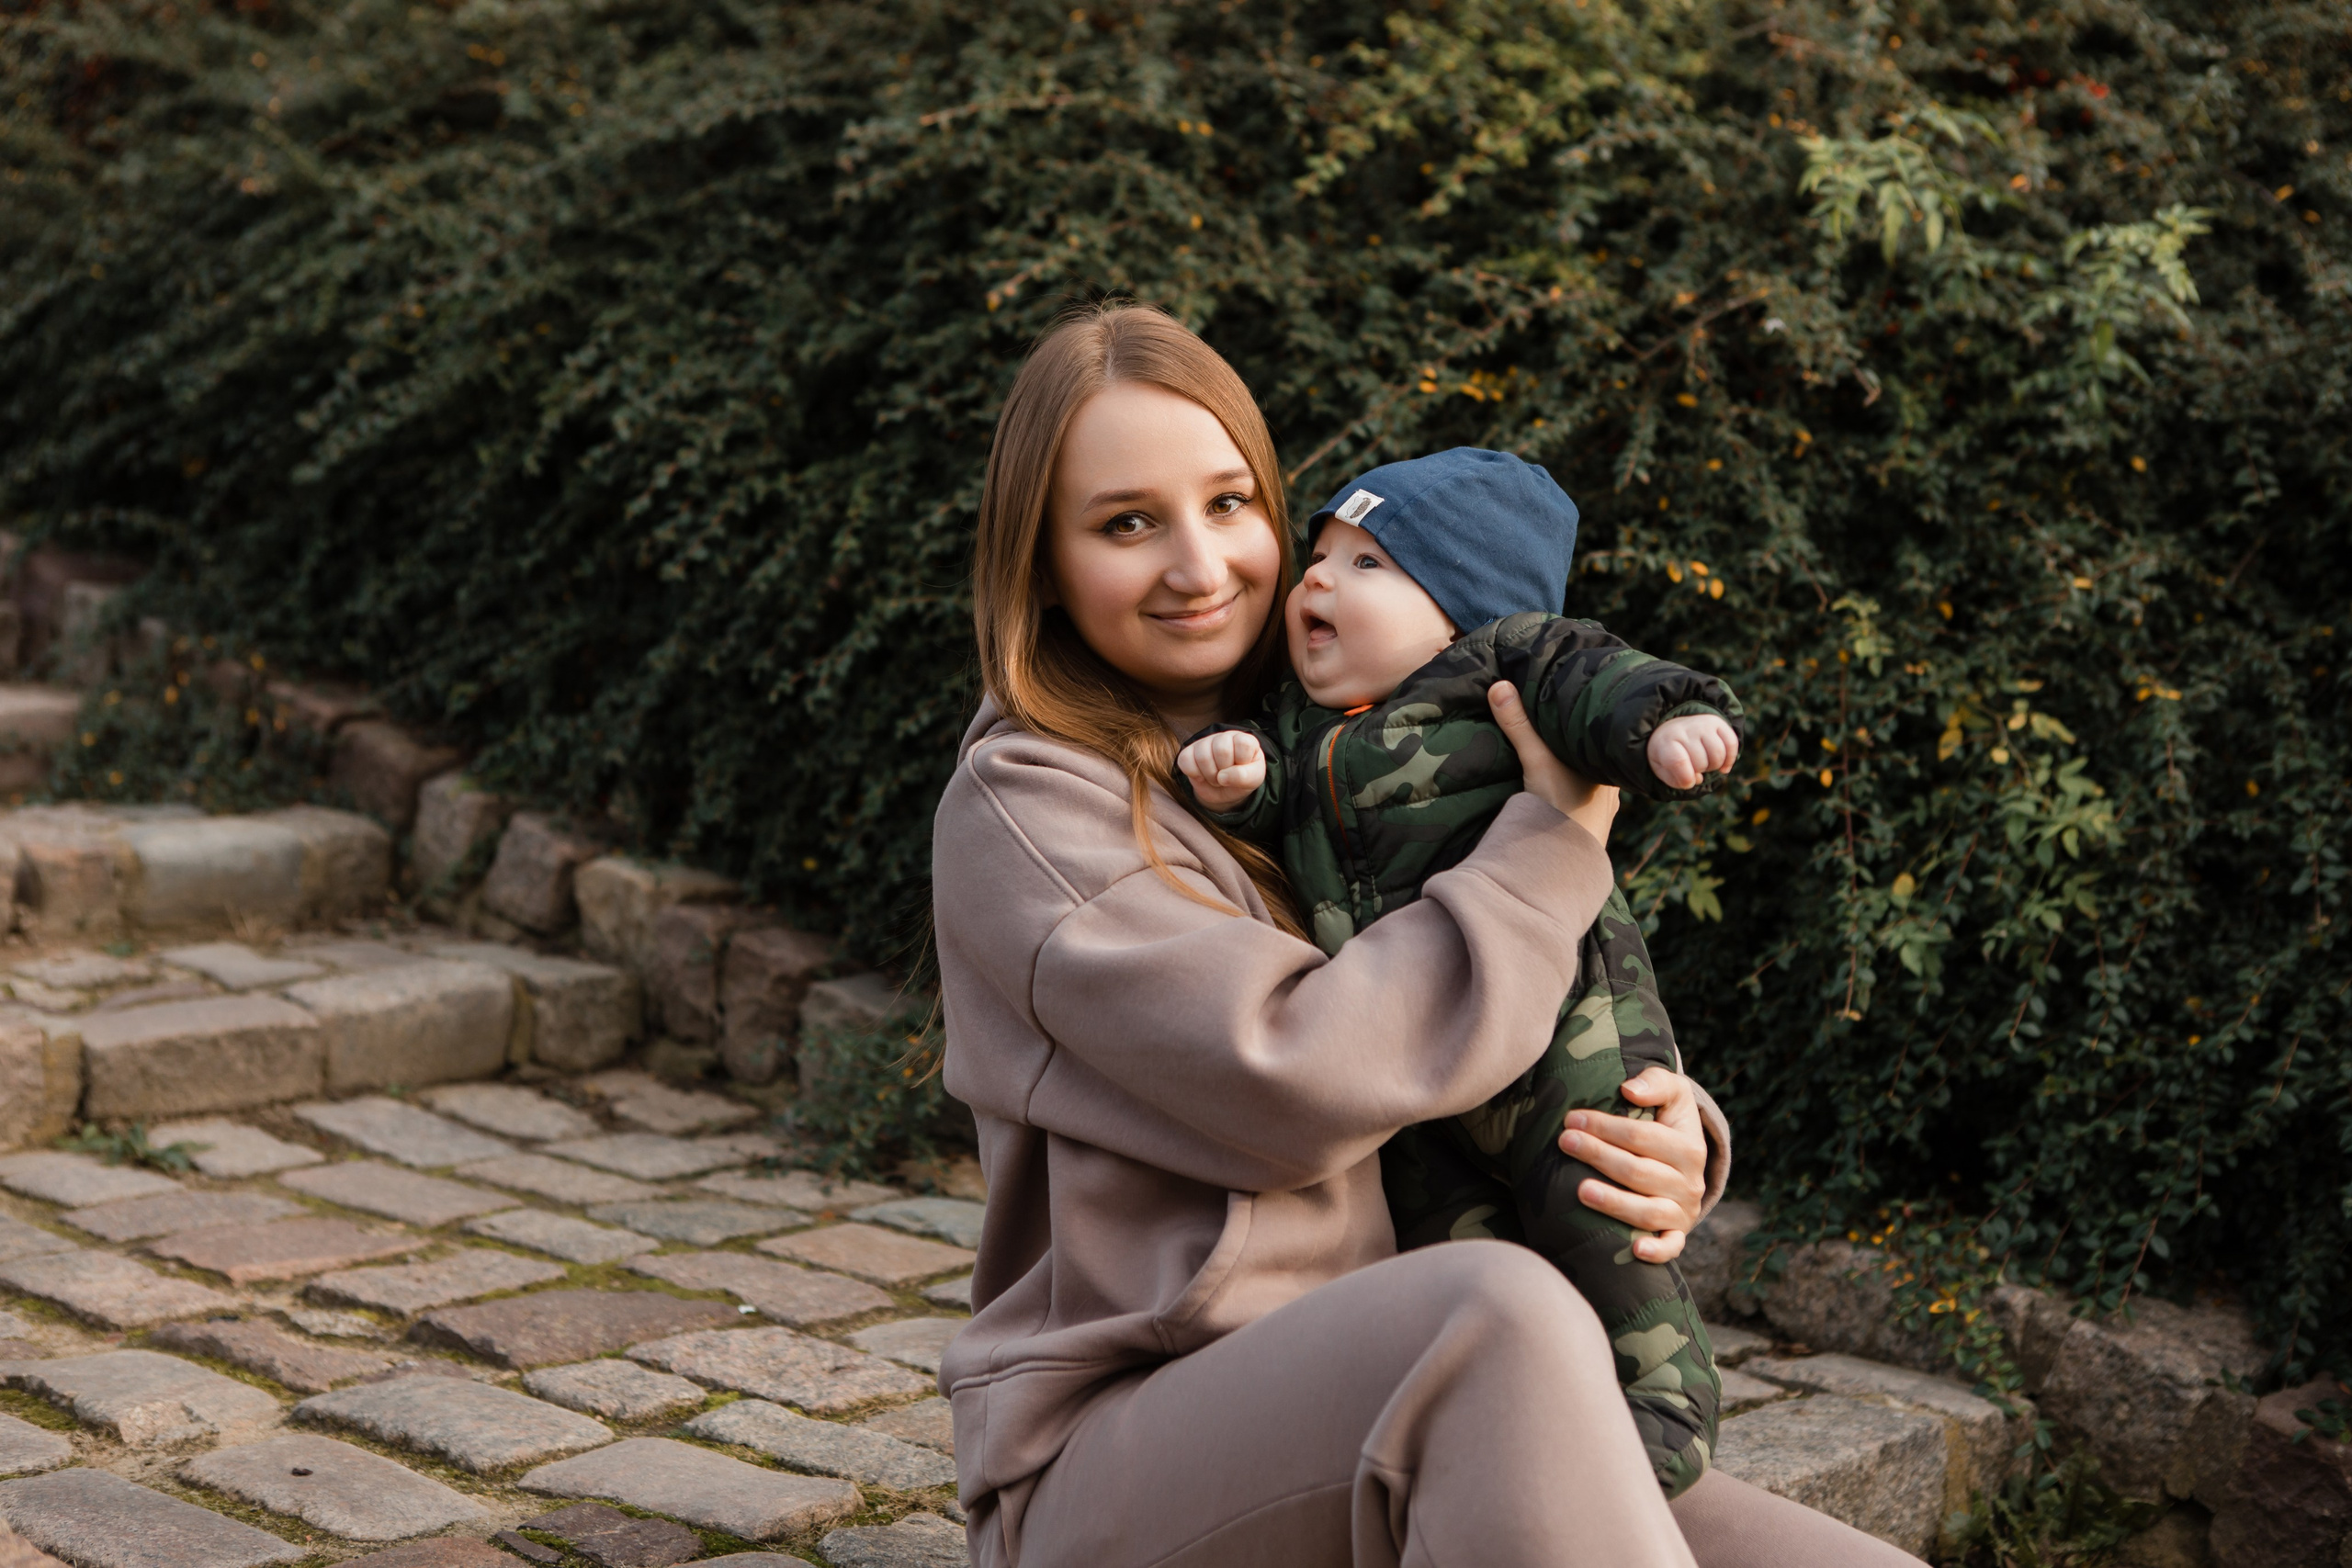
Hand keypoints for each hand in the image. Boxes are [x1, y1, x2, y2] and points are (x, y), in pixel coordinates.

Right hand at [1177, 729, 1265, 810]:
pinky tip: (1201, 776)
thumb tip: (1222, 777)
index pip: (1243, 744)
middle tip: (1226, 778)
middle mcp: (1223, 737)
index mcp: (1244, 740)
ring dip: (1209, 775)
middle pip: (1221, 750)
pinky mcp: (1188, 752)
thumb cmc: (1242, 780)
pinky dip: (1193, 774)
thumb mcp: (1253, 780)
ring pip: (1202, 756)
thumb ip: (1244, 776)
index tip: (1243, 770)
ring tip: (1215, 778)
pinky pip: (1185, 760)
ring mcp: (1204, 743)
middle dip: (1224, 772)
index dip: (1242, 763)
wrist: (1225, 790)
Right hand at [1489, 682, 1617, 846]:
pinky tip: (1564, 792)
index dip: (1590, 723)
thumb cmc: (1560, 806)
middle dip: (1581, 748)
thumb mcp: (1537, 760)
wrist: (1564, 862)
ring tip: (1562, 757)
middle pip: (1595, 760)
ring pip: (1592, 783)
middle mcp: (1612, 788)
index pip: (1602, 737)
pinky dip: (1575, 795)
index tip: (1579, 707)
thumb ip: (1519, 725)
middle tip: (1566, 729)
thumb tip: (1500, 685)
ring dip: (1578, 773)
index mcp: (1608, 766)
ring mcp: (1604, 812)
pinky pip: (1585, 805)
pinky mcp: (1590, 831)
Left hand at [1559, 1067, 1708, 1262]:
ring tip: (1580, 1190)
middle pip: (1639, 1171)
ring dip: (1614, 1202)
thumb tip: (1629, 1090)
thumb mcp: (1673, 1094)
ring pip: (1648, 1211)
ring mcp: (1682, 1212)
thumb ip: (1656, 1082)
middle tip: (1565, 1142)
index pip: (1643, 1136)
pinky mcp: (1676, 1234)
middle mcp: (1689, 1182)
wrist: (1684, 1161)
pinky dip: (1657, 1251)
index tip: (1572, 1118)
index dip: (1606, 1126)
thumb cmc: (1667, 1121)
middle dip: (1599, 1155)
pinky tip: (1635, 1250)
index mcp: (1689, 1147)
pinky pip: (1671, 1247)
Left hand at [1647, 713, 1739, 790]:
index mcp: (1665, 742)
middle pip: (1701, 762)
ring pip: (1718, 754)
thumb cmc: (1668, 755)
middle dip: (1699, 771)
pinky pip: (1732, 743)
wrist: (1672, 730)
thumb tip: (1698, 778)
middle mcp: (1684, 729)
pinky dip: (1730, 759)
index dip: (1686, 778)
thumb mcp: (1663, 770)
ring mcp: (1702, 724)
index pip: (1678, 761)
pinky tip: (1723, 766)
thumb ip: (1676, 780)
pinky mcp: (1717, 722)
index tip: (1688, 782)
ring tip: (1705, 763)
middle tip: (1693, 767)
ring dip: (1714, 766)